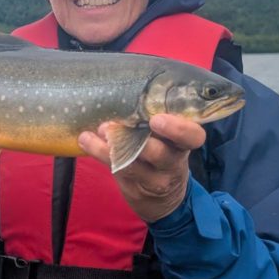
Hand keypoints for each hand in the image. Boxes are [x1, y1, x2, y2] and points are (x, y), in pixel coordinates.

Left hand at [78, 114, 204, 223]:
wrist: (162, 198)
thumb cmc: (164, 151)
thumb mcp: (171, 136)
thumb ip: (159, 114)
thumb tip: (136, 80)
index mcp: (183, 144)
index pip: (193, 137)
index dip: (179, 129)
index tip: (157, 119)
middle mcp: (171, 163)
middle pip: (160, 154)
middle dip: (141, 141)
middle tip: (120, 126)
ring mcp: (152, 179)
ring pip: (132, 163)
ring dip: (112, 145)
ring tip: (101, 129)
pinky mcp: (133, 187)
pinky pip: (115, 168)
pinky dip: (98, 151)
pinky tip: (85, 139)